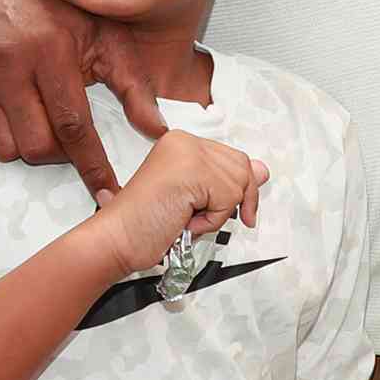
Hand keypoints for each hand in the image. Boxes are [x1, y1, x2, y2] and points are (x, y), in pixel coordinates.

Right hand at [0, 0, 166, 196]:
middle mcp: (6, 59)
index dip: (91, 165)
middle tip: (60, 126)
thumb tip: (158, 131)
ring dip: (21, 141)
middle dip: (56, 150)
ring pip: (3, 149)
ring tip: (29, 109)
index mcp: (51, 47)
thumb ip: (133, 84)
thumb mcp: (103, 37)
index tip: (106, 192)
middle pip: (36, 146)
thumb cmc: (57, 14)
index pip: (73, 126)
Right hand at [88, 129, 268, 275]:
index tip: (213, 209)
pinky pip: (228, 200)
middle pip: (243, 168)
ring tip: (185, 216)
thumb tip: (263, 170)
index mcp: (181, 143)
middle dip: (230, 201)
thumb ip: (227, 181)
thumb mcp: (197, 199)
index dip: (232, 191)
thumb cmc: (146, 224)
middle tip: (195, 215)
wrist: (117, 238)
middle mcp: (184, 141)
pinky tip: (184, 220)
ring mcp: (188, 152)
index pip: (233, 160)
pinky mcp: (192, 170)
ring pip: (239, 184)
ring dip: (217, 213)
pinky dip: (211, 221)